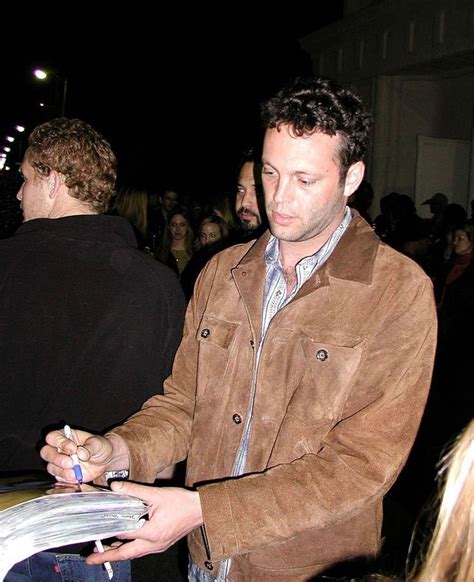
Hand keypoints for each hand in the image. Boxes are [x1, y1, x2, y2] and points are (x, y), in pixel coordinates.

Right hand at [40, 429, 116, 482]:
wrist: (106, 460)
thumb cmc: (100, 447)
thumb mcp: (98, 444)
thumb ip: (89, 447)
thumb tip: (81, 453)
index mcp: (66, 436)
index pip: (53, 437)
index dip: (60, 443)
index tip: (73, 449)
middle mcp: (59, 449)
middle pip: (46, 452)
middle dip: (57, 459)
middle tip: (71, 462)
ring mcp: (60, 463)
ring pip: (51, 467)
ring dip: (63, 471)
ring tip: (77, 471)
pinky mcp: (63, 474)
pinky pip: (58, 478)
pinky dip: (67, 479)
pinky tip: (77, 476)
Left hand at [86, 482, 202, 563]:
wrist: (201, 510)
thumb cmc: (182, 502)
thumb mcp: (157, 494)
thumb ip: (134, 490)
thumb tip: (116, 486)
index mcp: (151, 532)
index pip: (124, 534)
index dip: (108, 532)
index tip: (94, 533)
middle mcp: (153, 544)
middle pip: (126, 554)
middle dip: (107, 556)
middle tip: (91, 559)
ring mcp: (158, 546)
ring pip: (134, 554)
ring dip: (118, 553)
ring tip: (103, 553)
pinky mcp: (162, 544)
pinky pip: (142, 550)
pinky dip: (130, 549)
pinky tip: (124, 544)